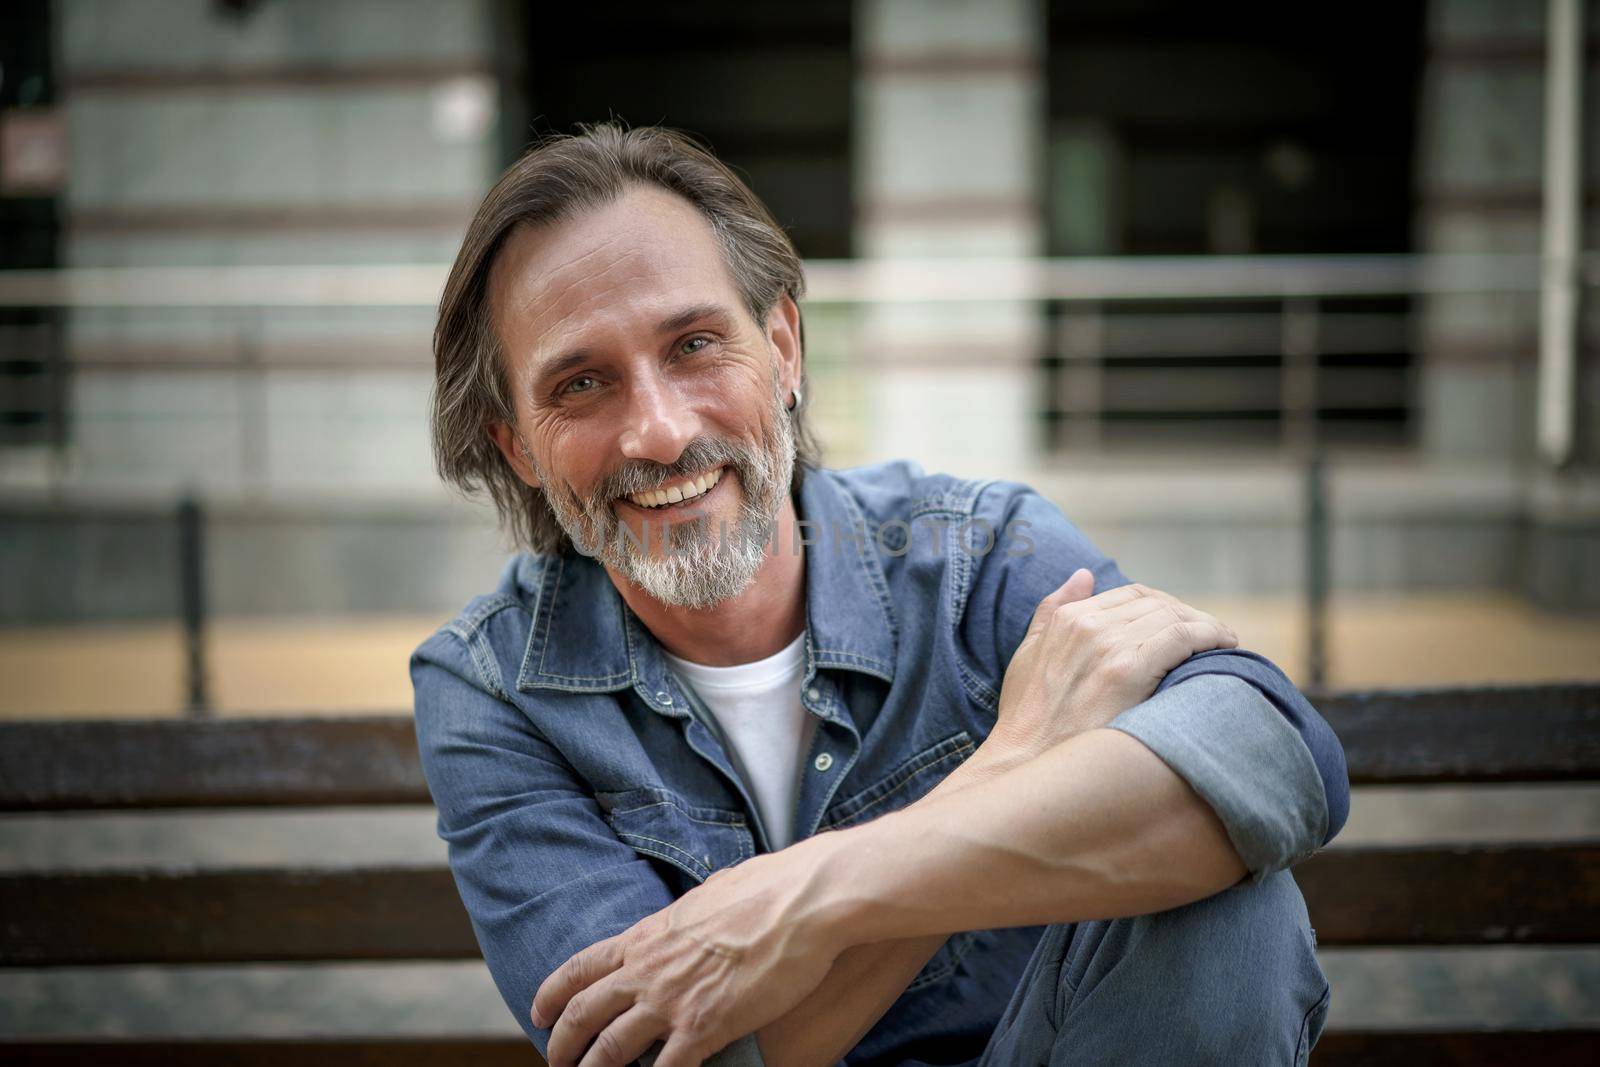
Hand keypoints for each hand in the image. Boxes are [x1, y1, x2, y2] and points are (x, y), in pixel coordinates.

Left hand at [533, 834, 847, 1066]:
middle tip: (555, 1063)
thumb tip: (690, 915)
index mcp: (648, 935)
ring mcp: (673, 1001)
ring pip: (611, 1050)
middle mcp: (649, 969)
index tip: (539, 1013)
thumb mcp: (710, 895)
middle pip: (585, 1013)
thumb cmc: (768, 889)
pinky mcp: (705, 1028)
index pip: (582, 966)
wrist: (804, 902)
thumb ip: (687, 917)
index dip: (553, 993)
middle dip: (563, 1044)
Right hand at [991, 571, 1238, 757]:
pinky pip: (1183, 637)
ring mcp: (1108, 645)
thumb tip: (1083, 575)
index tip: (1184, 623)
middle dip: (1188, 614)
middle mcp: (1088, 624)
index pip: (1132, 595)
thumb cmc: (1026, 720)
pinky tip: (1225, 647)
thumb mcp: (1027, 654)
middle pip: (1157, 603)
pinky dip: (1210, 635)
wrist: (1022, 762)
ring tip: (1223, 642)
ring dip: (1206, 625)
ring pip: (1173, 616)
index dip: (1165, 606)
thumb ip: (1052, 611)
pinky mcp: (1128, 670)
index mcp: (1067, 618)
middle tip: (1212, 635)